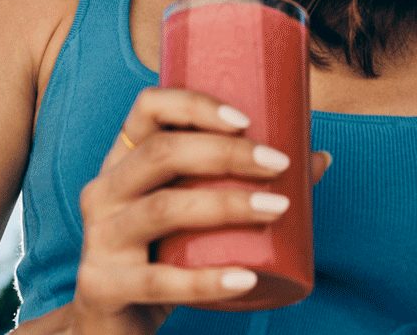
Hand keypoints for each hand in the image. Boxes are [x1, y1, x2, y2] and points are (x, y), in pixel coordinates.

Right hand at [67, 86, 332, 334]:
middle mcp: (103, 191)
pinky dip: (207, 280)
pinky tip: (245, 278)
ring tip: (277, 208)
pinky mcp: (101, 286)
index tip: (246, 121)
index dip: (195, 105)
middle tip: (279, 165)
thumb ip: (242, 186)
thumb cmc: (160, 258)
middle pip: (162, 153)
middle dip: (226, 153)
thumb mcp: (192, 219)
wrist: (112, 327)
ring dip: (227, 204)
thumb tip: (317, 158)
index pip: (148, 108)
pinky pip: (158, 280)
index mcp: (122, 162)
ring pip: (164, 208)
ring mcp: (99, 239)